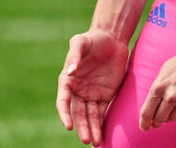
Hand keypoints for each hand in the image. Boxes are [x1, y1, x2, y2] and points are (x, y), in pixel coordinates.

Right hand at [56, 29, 129, 145]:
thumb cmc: (93, 38)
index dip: (64, 114)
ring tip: (95, 142)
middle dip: (81, 126)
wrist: (112, 37)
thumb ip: (75, 55)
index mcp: (68, 80)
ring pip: (89, 115)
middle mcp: (78, 90)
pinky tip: (102, 134)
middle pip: (77, 112)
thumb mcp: (81, 41)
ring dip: (91, 129)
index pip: (63, 100)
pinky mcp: (105, 95)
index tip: (68, 125)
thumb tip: (70, 72)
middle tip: (86, 139)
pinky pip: (102, 111)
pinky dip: (101, 123)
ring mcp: (91, 94)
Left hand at [138, 43, 175, 131]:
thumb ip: (158, 87)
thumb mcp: (166, 70)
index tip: (144, 127)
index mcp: (159, 86)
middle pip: (158, 119)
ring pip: (171, 118)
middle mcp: (170, 96)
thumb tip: (153, 104)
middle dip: (156, 122)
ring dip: (170, 114)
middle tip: (156, 123)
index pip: (147, 111)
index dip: (143, 122)